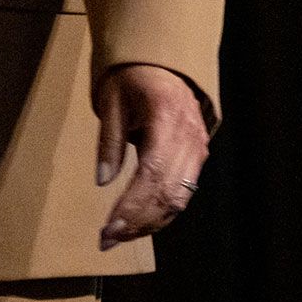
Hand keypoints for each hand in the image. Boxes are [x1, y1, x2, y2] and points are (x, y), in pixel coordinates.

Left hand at [94, 63, 208, 250]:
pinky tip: (141, 222)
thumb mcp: (111, 102)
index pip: (152, 174)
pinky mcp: (199, 154)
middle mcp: (189, 136)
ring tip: (121, 235)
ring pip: (179, 198)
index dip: (132, 206)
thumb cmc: (133, 77)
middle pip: (168, 192)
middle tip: (108, 239)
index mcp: (166, 118)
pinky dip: (163, 212)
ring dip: (150, 222)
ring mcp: (198, 146)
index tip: (109, 227)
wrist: (163, 62)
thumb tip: (102, 181)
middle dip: (138, 222)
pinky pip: (184, 192)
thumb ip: (109, 142)